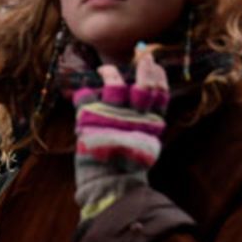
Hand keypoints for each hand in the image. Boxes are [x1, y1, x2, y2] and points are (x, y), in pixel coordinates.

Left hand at [72, 49, 168, 220]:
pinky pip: (86, 98)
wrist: (109, 185)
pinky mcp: (90, 121)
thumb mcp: (144, 145)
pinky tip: (82, 90)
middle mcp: (134, 118)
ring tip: (105, 69)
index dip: (159, 77)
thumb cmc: (126, 168)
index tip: (155, 64)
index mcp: (151, 124)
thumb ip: (145, 124)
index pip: (160, 94)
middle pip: (143, 85)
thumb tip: (145, 103)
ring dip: (111, 73)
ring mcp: (112, 118)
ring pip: (115, 86)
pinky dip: (84, 92)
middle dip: (145, 68)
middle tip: (143, 57)